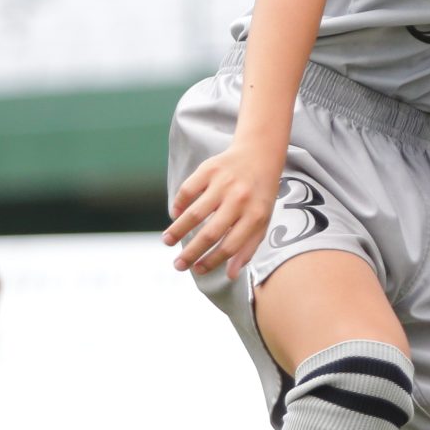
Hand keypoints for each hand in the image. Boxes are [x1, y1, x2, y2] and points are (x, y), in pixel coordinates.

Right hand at [165, 139, 284, 278]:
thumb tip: (230, 274)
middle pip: (211, 233)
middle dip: (192, 252)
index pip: (231, 245)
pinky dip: (179, 204)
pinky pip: (188, 190)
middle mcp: (240, 200)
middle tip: (178, 265)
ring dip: (178, 230)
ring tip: (166, 242)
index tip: (198, 271)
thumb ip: (248, 247)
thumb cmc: (259, 195)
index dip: (213, 261)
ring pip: (195, 213)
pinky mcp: (209, 169)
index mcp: (256, 215)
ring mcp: (224, 183)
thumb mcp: (262, 220)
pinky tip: (174, 215)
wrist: (259, 154)